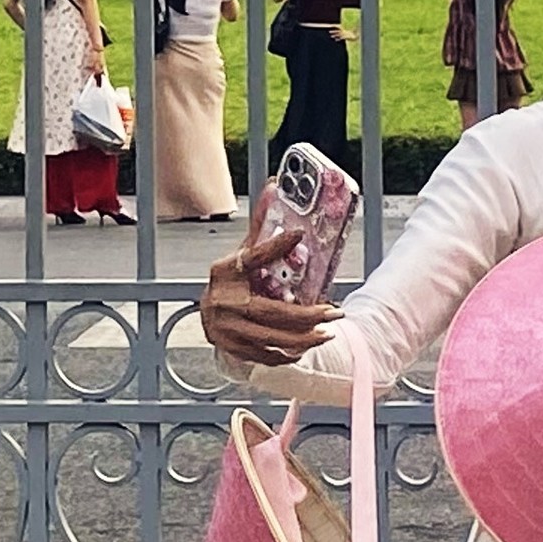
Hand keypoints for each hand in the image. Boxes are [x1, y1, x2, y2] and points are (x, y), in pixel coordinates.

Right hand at [199, 196, 335, 367]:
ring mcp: (226, 328)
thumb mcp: (242, 254)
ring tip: (327, 331)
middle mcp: (223, 301)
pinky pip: (267, 354)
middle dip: (307, 315)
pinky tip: (306, 346)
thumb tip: (275, 186)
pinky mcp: (232, 348)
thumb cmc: (233, 281)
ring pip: (273, 338)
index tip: (297, 235)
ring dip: (304, 337)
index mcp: (226, 271)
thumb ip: (260, 227)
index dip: (274, 246)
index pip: (252, 256)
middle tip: (333, 312)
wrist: (208, 315)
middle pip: (271, 312)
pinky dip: (289, 352)